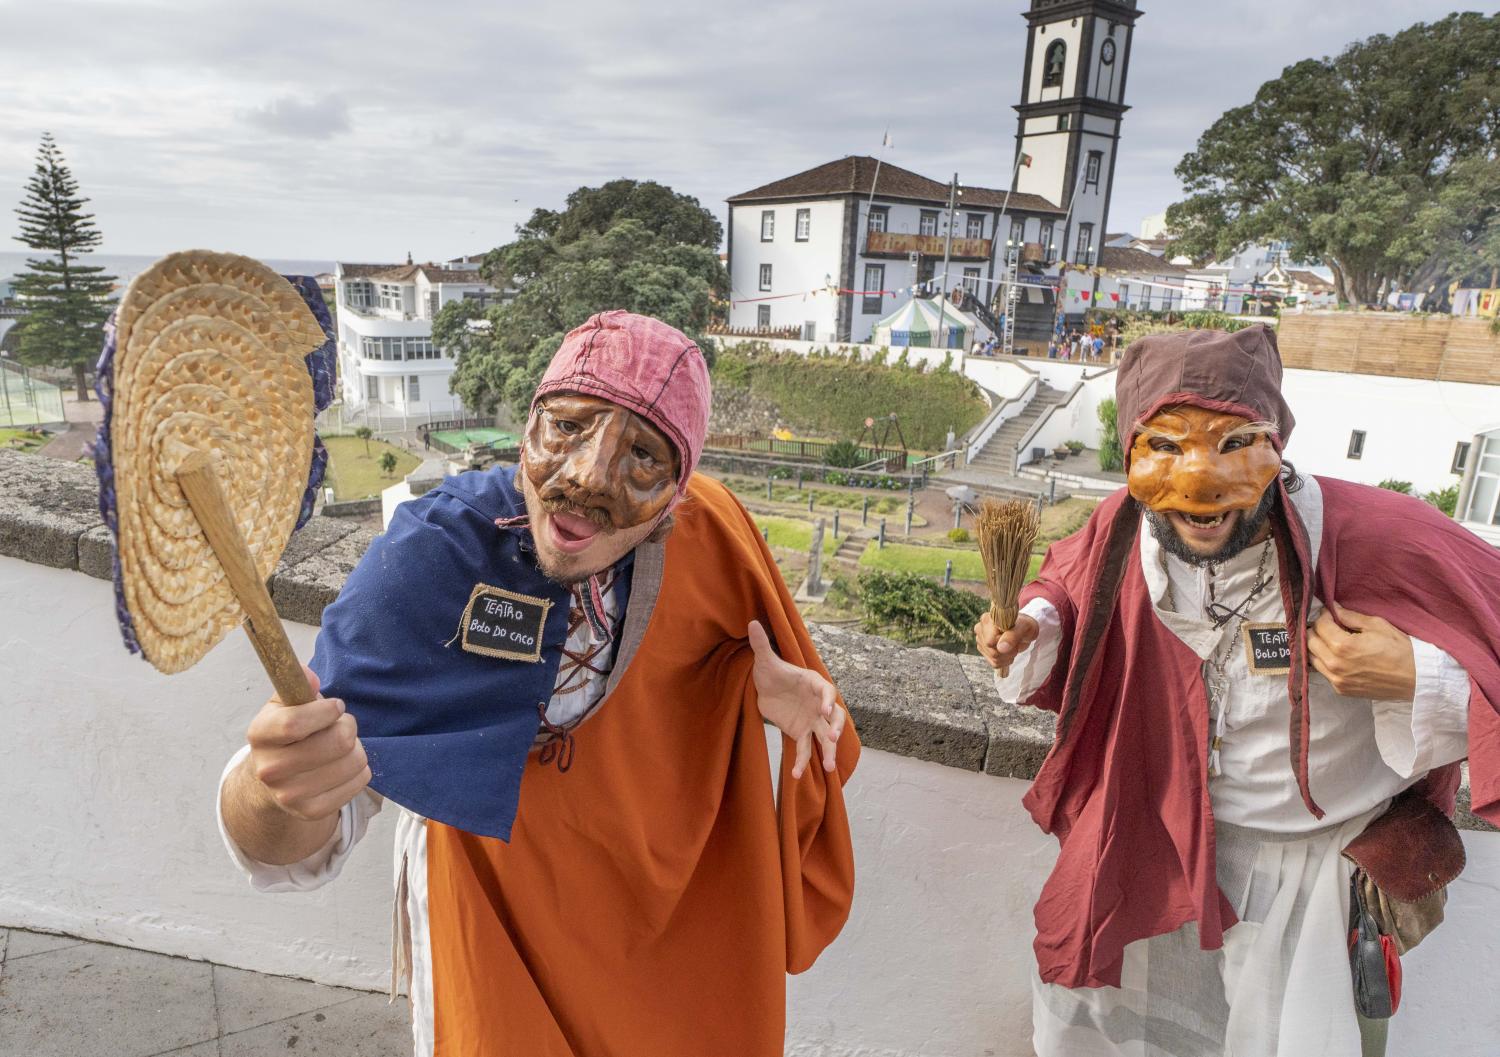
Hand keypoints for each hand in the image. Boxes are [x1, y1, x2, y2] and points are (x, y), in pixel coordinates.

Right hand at [243, 665, 371, 820]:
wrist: (274, 780)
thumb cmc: (287, 733)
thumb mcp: (284, 705)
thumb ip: (296, 684)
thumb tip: (308, 675)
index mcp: (259, 734)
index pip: (295, 723)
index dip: (327, 711)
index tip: (335, 706)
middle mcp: (269, 769)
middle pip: (336, 742)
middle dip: (348, 727)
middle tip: (341, 726)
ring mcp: (289, 795)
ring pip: (353, 760)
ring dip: (356, 748)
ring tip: (340, 747)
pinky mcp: (311, 811)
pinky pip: (359, 781)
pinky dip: (360, 770)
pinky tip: (343, 766)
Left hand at [748, 620, 845, 779]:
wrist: (765, 688)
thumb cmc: (770, 672)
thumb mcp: (764, 660)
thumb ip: (761, 644)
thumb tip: (751, 622)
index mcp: (813, 684)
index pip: (827, 691)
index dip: (828, 700)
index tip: (825, 710)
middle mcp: (818, 703)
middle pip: (835, 717)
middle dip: (836, 728)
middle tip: (831, 739)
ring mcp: (813, 720)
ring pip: (826, 737)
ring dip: (829, 751)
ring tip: (829, 767)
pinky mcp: (802, 733)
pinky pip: (805, 749)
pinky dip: (802, 762)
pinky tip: (795, 775)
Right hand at [974, 613, 1039, 675]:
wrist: (1023, 628)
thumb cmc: (1023, 624)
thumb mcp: (1024, 627)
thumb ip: (1012, 636)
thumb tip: (1000, 648)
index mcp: (987, 619)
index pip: (989, 642)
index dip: (1004, 643)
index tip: (1014, 636)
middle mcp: (980, 629)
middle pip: (992, 652)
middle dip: (1008, 651)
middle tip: (1016, 642)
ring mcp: (980, 640)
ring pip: (994, 658)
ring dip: (1008, 655)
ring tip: (1013, 645)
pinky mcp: (983, 650)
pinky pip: (995, 663)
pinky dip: (1005, 660)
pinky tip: (1009, 651)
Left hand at [1307, 604, 1415, 700]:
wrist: (1417, 679)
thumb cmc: (1400, 649)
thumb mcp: (1377, 625)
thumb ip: (1350, 616)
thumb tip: (1333, 607)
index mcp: (1343, 646)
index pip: (1319, 626)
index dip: (1324, 616)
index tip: (1331, 613)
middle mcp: (1335, 665)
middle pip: (1310, 642)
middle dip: (1316, 630)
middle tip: (1328, 625)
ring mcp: (1337, 680)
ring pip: (1312, 658)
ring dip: (1317, 646)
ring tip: (1330, 640)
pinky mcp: (1341, 690)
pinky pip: (1324, 672)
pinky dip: (1325, 662)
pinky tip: (1337, 656)